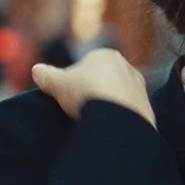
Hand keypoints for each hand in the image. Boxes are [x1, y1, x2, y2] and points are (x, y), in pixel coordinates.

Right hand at [31, 49, 154, 127]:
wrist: (119, 119)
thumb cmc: (87, 93)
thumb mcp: (58, 83)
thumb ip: (46, 75)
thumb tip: (36, 70)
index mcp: (107, 55)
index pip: (86, 66)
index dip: (73, 81)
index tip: (67, 95)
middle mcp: (128, 69)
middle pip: (103, 82)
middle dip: (92, 93)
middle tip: (78, 109)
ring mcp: (140, 90)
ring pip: (116, 99)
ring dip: (106, 108)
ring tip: (92, 121)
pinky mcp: (147, 111)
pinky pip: (127, 115)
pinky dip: (117, 121)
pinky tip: (107, 129)